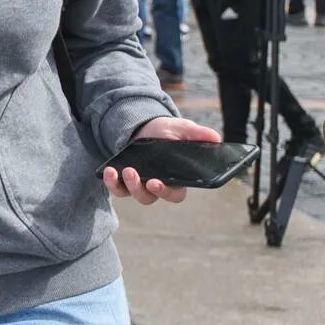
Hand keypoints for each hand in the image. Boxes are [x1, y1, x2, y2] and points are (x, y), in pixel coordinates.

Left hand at [102, 116, 222, 205]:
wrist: (145, 127)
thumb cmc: (169, 132)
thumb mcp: (182, 129)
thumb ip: (198, 134)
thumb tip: (215, 137)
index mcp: (176, 179)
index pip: (174, 194)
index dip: (166, 192)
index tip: (157, 183)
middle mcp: (157, 185)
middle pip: (150, 197)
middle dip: (142, 189)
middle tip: (136, 174)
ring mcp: (139, 184)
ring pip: (134, 194)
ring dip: (128, 185)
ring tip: (125, 169)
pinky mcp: (123, 180)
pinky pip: (117, 188)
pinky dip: (111, 182)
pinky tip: (109, 170)